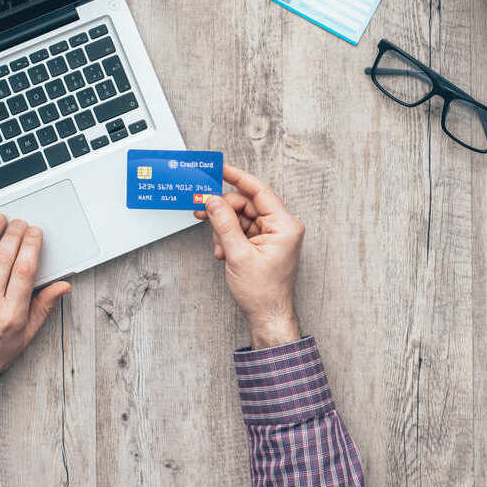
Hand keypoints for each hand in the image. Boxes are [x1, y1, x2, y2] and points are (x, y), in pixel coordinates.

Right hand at [194, 165, 303, 349]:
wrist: (267, 317)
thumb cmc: (263, 292)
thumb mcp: (238, 254)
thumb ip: (224, 224)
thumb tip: (212, 200)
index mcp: (284, 225)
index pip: (259, 191)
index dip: (237, 178)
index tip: (220, 169)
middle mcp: (281, 227)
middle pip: (246, 204)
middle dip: (223, 211)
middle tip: (201, 210)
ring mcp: (272, 235)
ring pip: (240, 217)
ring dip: (224, 228)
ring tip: (219, 246)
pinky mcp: (263, 244)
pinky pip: (241, 230)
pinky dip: (228, 237)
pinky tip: (223, 252)